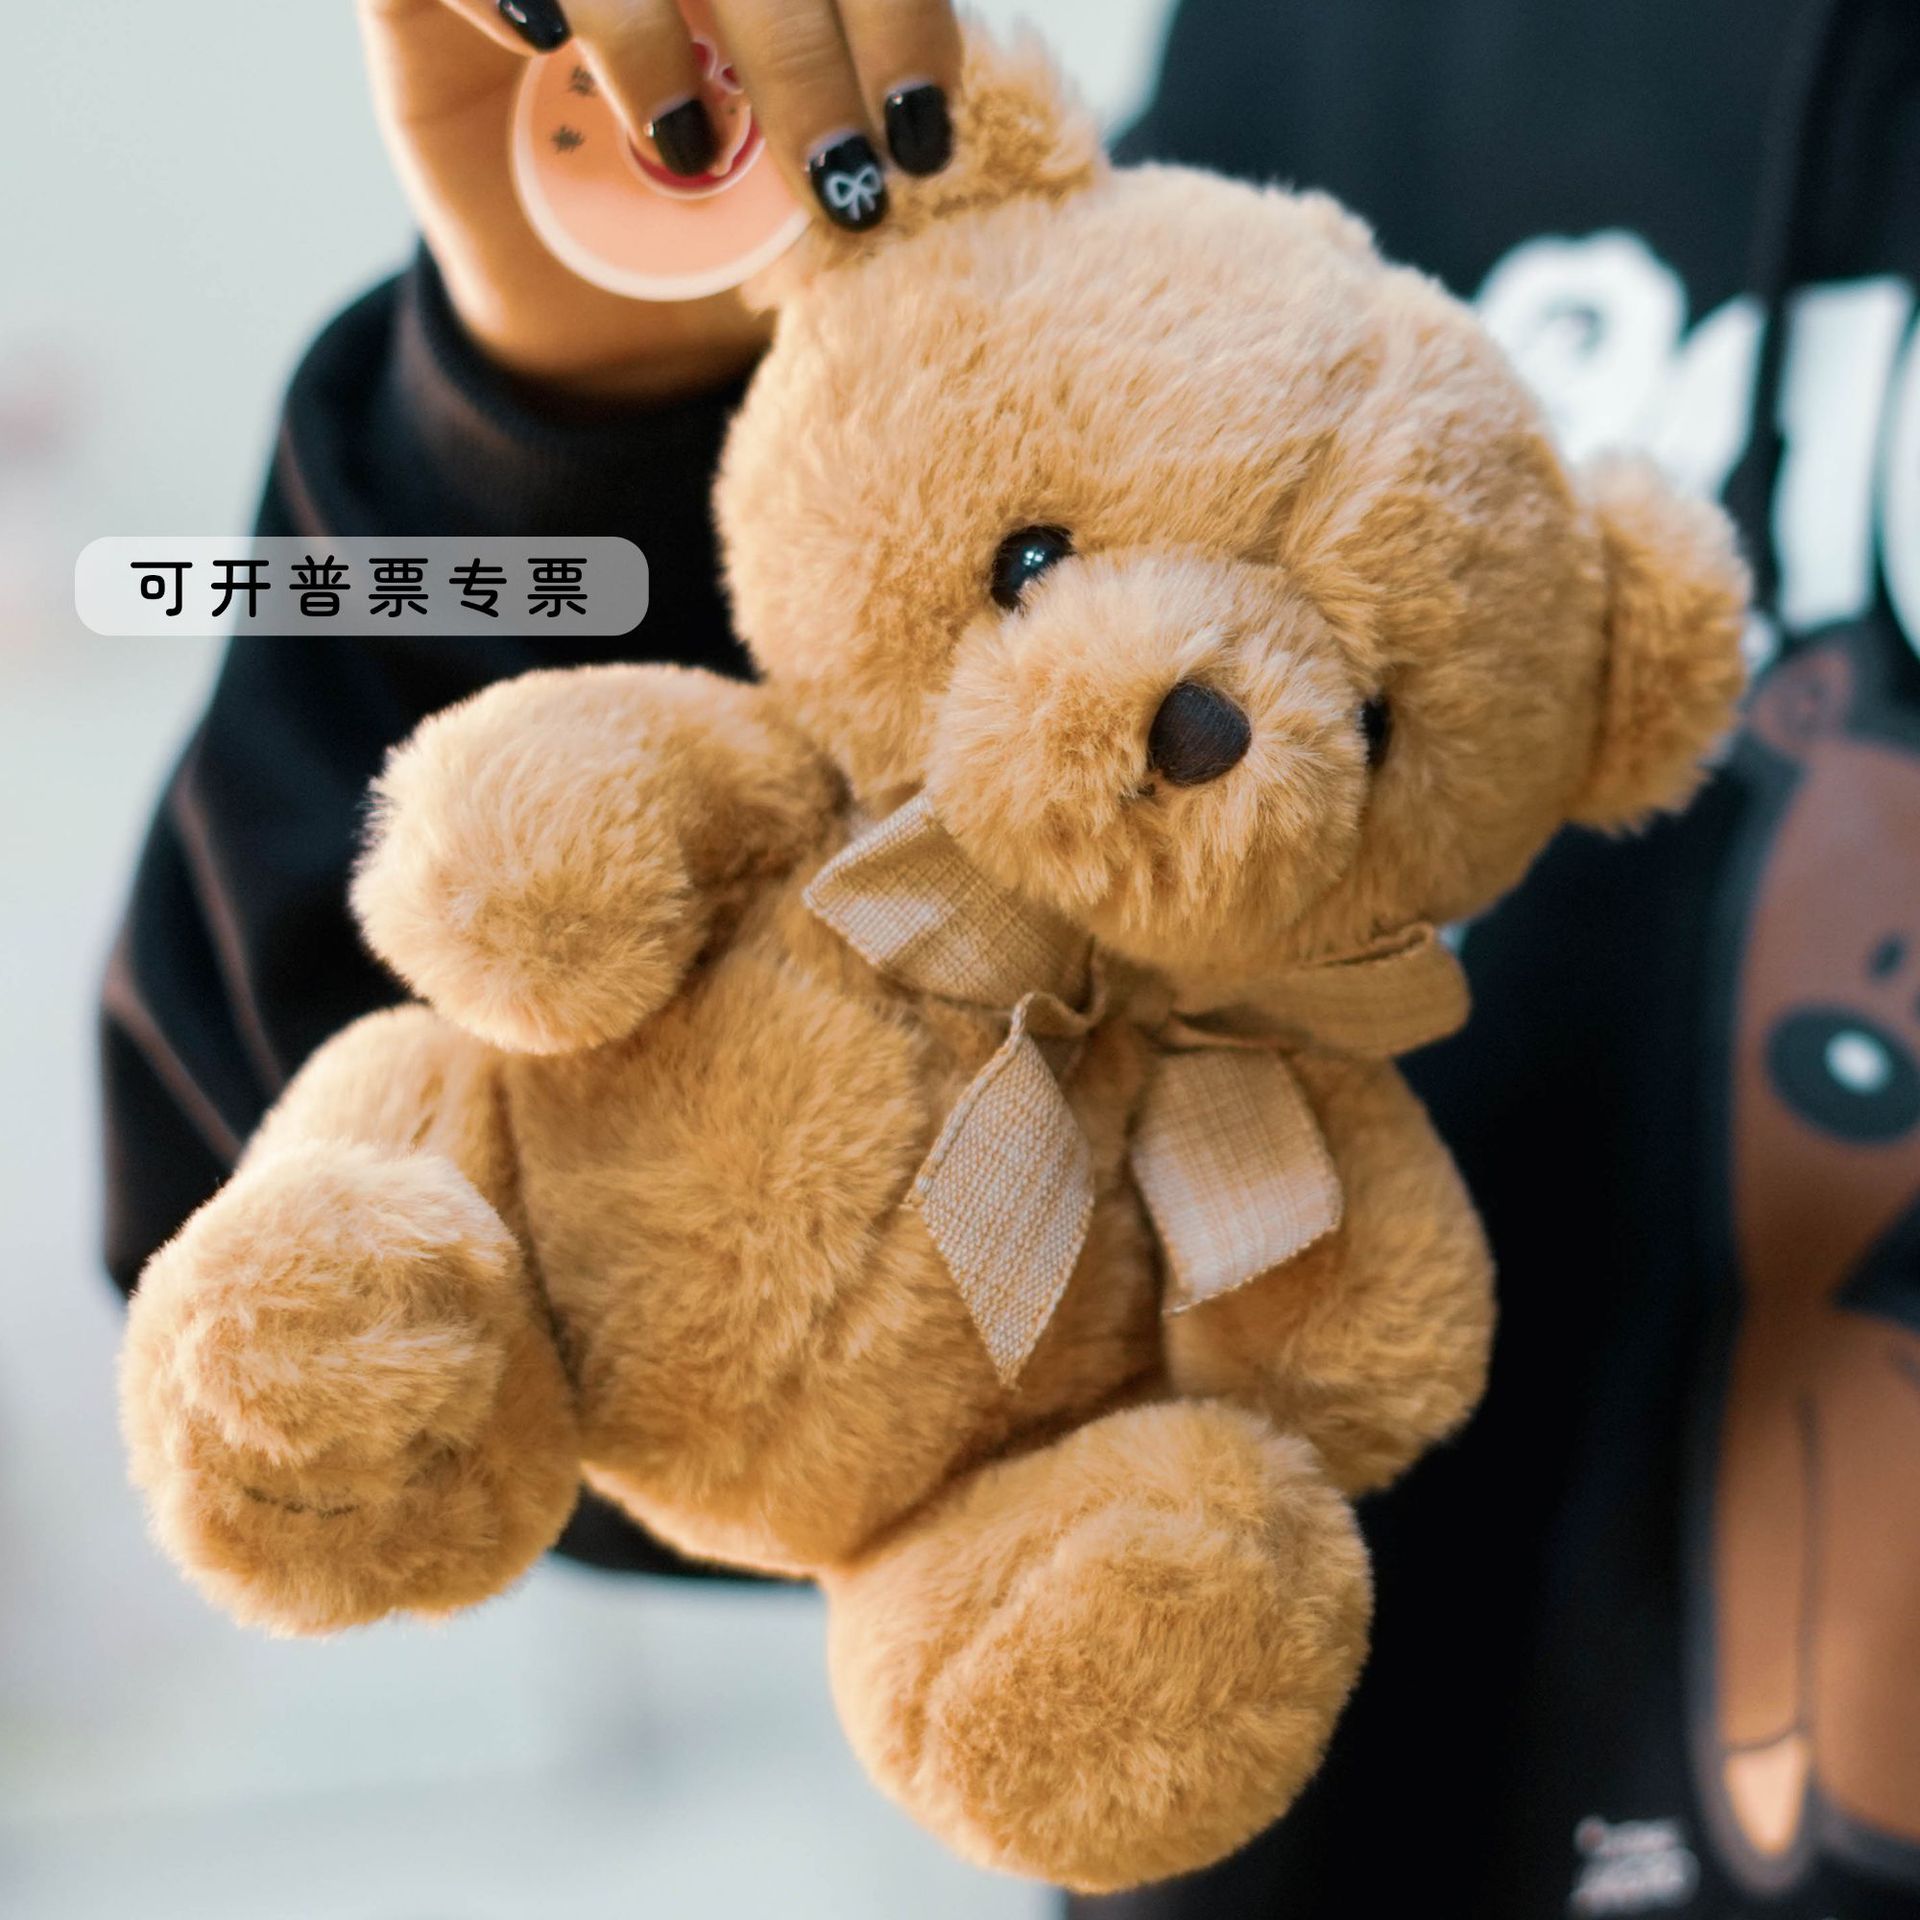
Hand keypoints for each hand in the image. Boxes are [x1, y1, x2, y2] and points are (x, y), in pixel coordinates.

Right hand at [358, 0, 961, 401]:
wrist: (586, 312)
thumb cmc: (713, 240)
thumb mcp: (788, 203)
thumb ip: (836, 144)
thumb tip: (903, 133)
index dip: (896, 17)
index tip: (920, 136)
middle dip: (797, 46)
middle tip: (835, 170)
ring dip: (649, 24)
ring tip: (687, 147)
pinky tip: (544, 41)